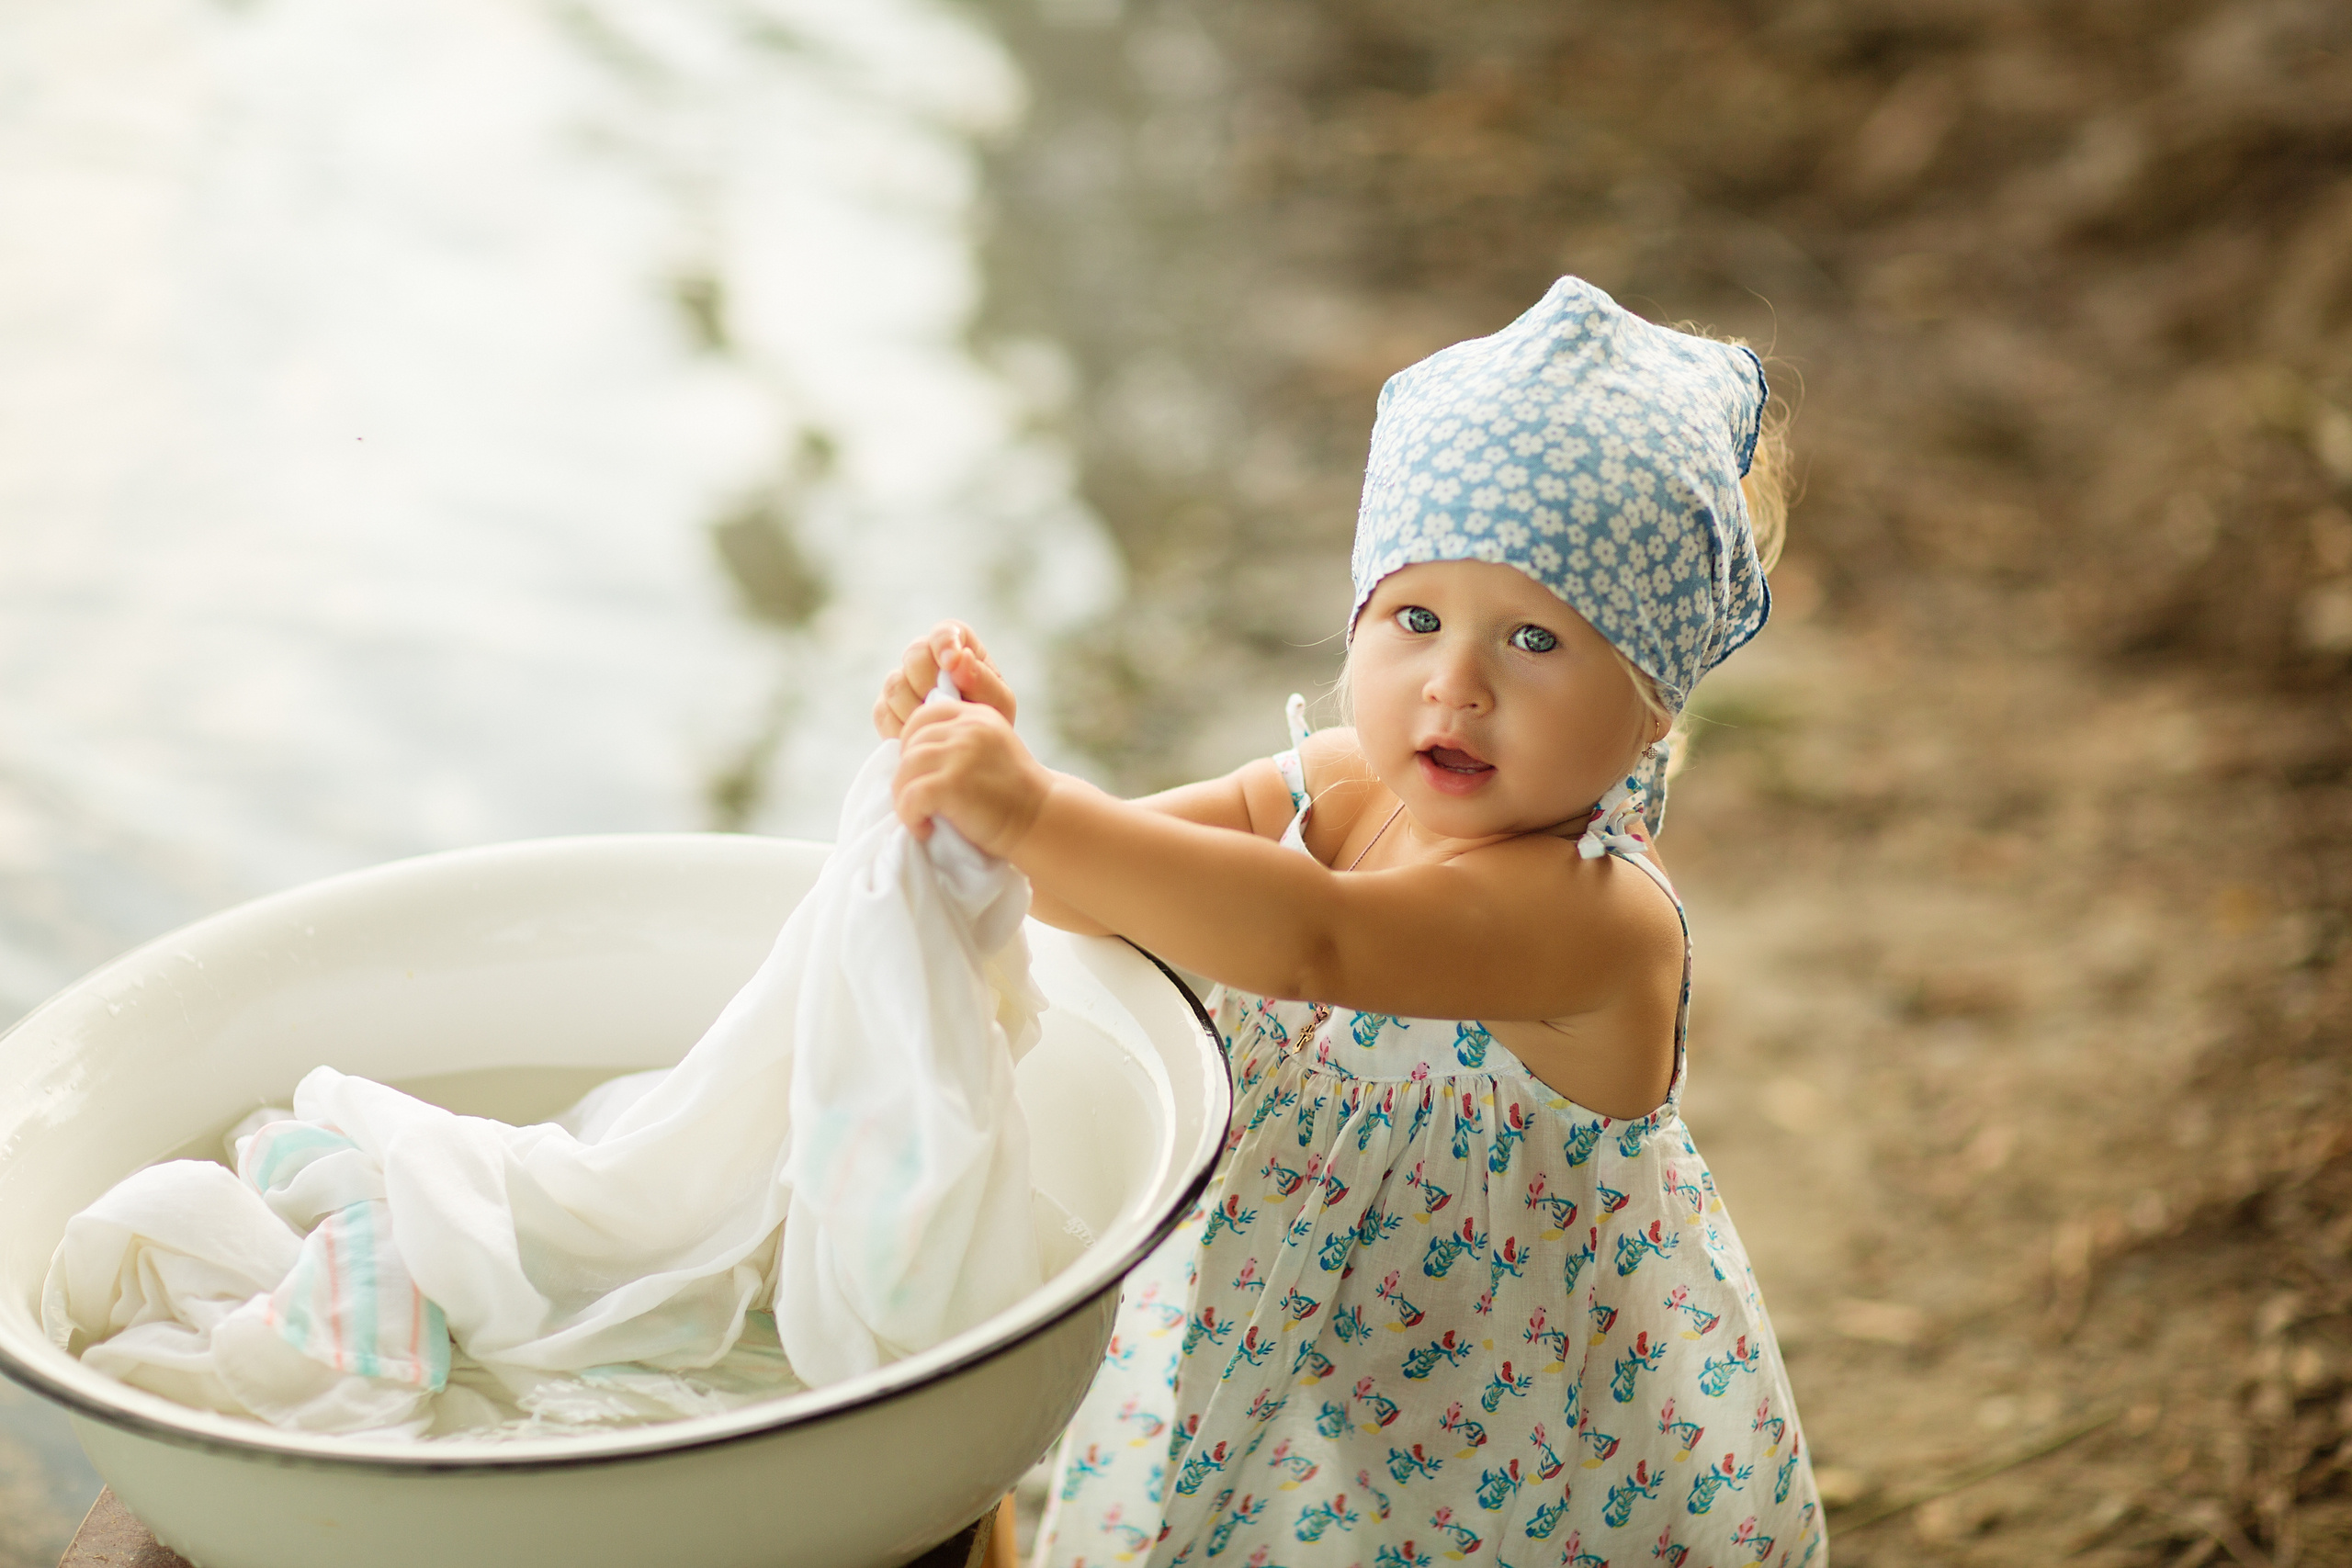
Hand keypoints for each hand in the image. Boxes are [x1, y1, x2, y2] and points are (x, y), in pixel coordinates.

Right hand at [872, 621, 1016, 738]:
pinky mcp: (886, 707)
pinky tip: (921, 735)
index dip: (944, 643)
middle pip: (914, 654)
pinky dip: (902, 727)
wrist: (973, 754)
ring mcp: (903, 681)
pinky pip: (884, 712)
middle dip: (929, 681)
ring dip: (917, 708)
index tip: (952, 662)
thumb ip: (983, 680)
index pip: (943, 632)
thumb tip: (960, 659)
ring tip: (938, 724)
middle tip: (946, 704)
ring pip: (895, 685)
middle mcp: (925, 658)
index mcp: (957, 646)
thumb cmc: (989, 719)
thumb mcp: (998, 701)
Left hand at [893, 700, 1053, 856]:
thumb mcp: (991, 750)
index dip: (910, 743)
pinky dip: (910, 816)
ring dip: (904, 798)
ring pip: (905, 770)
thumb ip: (960, 741)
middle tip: (918, 802)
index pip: (923, 715)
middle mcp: (969, 728)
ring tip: (920, 817)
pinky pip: (910, 796)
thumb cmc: (1013, 796)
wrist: (1041, 821)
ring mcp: (961, 754)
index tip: (919, 772)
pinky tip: (925, 829)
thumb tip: (907, 754)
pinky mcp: (953, 783)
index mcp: (977, 715)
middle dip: (906, 776)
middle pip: (911, 744)